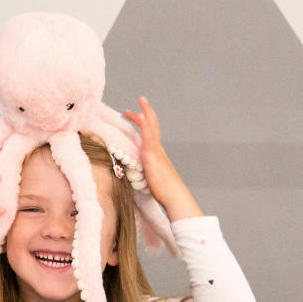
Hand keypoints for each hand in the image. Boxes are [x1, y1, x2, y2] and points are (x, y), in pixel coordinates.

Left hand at [123, 97, 201, 220]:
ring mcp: (155, 150)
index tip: (135, 117)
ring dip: (142, 114)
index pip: (150, 134)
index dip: (144, 123)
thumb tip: (132, 173)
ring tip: (131, 107)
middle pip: (151, 126)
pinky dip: (144, 123)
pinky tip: (138, 115)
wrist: (173, 194)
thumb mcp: (149, 177)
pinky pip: (148, 134)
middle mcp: (157, 148)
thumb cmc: (162, 191)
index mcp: (156, 153)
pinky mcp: (151, 154)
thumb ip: (143, 171)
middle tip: (129, 110)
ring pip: (150, 126)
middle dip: (142, 114)